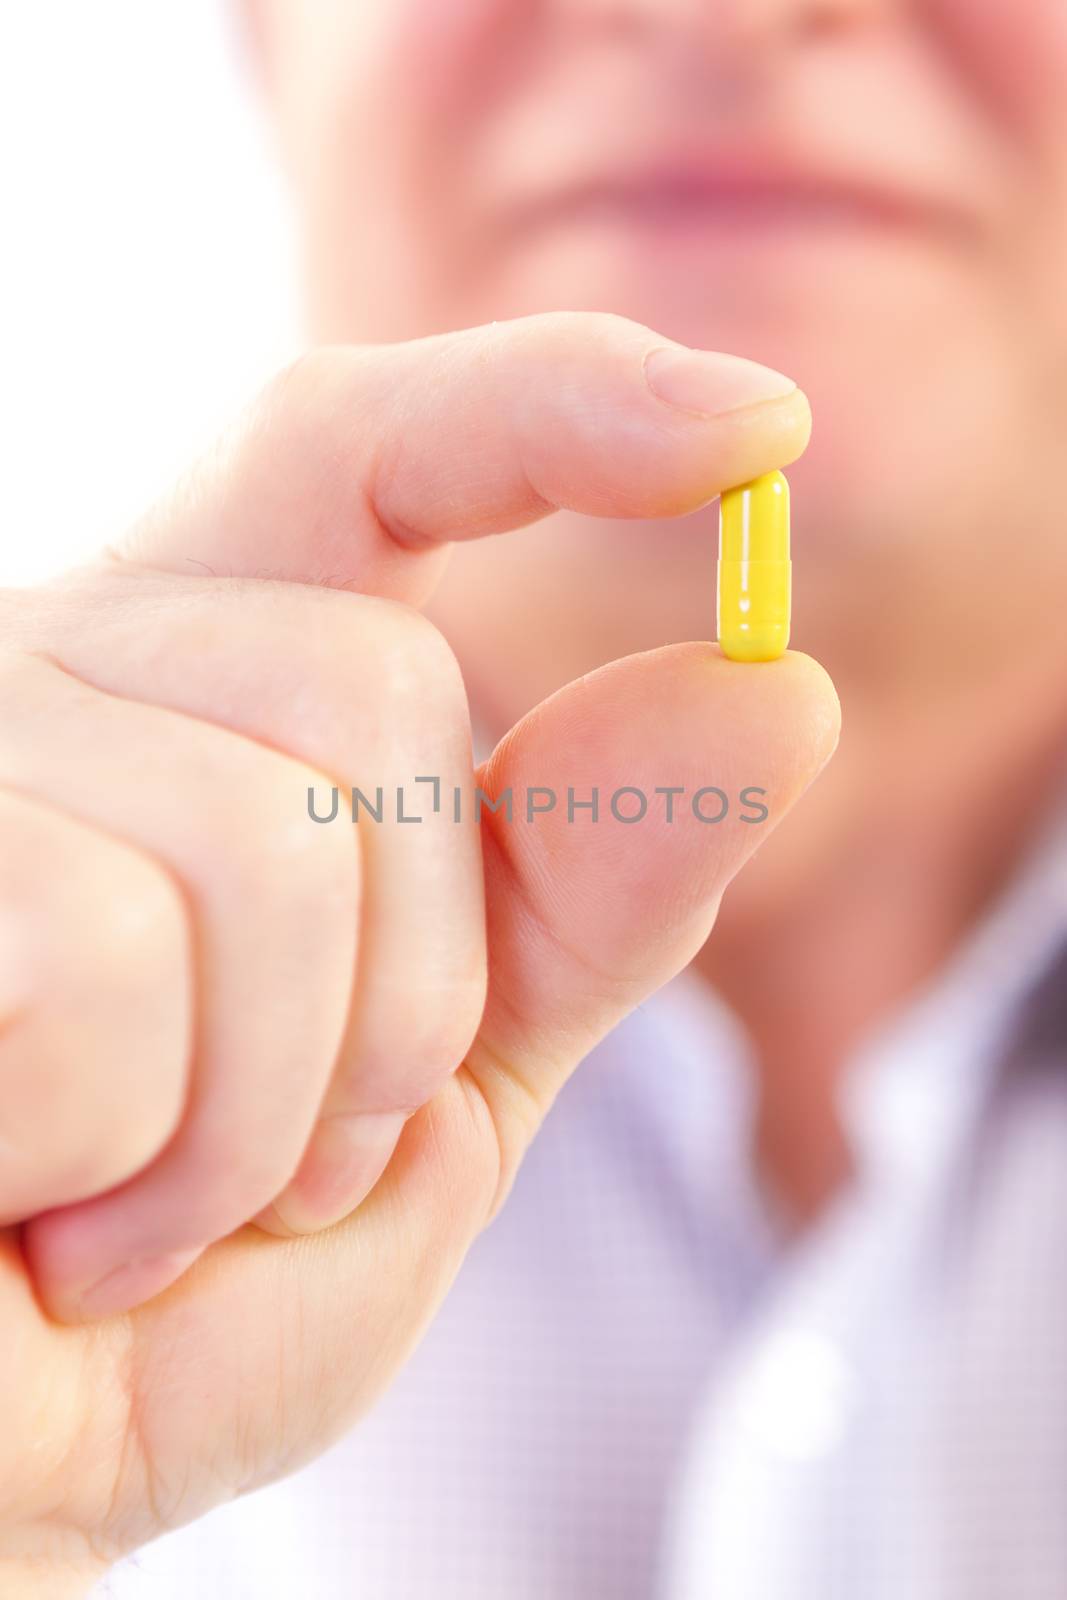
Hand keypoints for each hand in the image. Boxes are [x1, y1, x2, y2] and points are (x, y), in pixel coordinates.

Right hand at [0, 313, 837, 1593]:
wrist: (7, 1469)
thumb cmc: (194, 1284)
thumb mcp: (438, 1088)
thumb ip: (583, 903)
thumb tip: (774, 694)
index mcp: (203, 698)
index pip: (365, 453)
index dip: (557, 408)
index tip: (752, 427)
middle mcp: (63, 672)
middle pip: (372, 694)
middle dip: (407, 983)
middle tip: (283, 1150)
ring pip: (266, 838)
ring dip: (275, 1108)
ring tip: (153, 1207)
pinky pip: (118, 965)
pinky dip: (149, 1163)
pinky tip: (52, 1215)